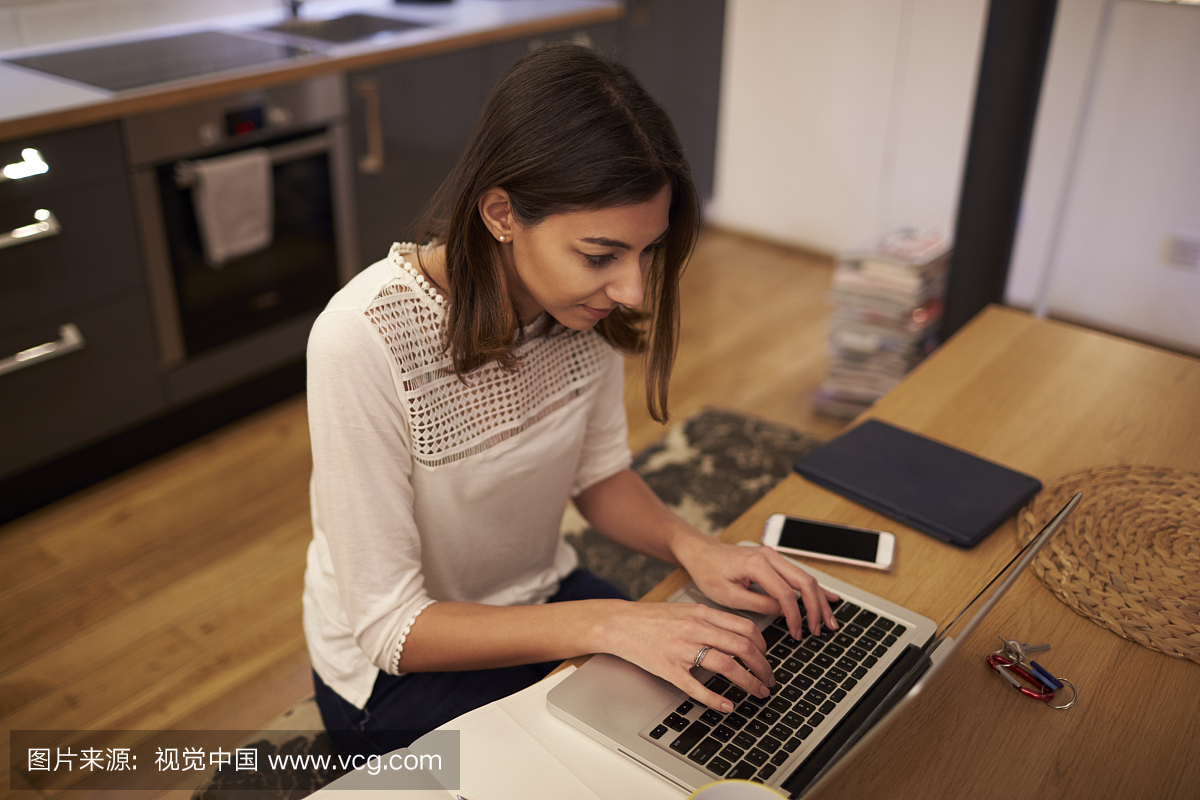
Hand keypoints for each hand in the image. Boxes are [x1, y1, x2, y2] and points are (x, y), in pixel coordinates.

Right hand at [599, 600, 774, 712]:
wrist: (619, 623)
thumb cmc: (651, 618)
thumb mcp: (685, 610)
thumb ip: (710, 620)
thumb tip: (737, 634)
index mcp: (702, 613)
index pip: (745, 627)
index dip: (763, 646)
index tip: (766, 657)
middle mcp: (695, 629)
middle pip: (742, 647)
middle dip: (763, 667)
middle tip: (768, 679)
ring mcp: (682, 649)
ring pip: (727, 666)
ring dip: (749, 682)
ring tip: (757, 692)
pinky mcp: (669, 669)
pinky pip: (697, 687)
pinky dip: (716, 699)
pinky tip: (727, 706)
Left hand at [674, 534, 839, 638]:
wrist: (701, 553)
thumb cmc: (709, 572)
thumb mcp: (728, 595)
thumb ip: (758, 604)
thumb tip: (782, 612)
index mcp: (757, 564)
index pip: (786, 594)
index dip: (795, 616)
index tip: (797, 633)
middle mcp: (770, 556)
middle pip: (804, 582)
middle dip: (817, 608)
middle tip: (821, 629)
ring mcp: (774, 556)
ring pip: (806, 577)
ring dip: (820, 600)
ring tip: (830, 620)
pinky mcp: (774, 560)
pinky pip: (799, 575)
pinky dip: (814, 589)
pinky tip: (829, 598)